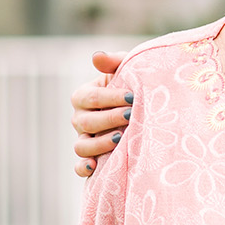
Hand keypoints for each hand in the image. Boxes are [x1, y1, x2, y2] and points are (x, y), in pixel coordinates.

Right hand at [70, 50, 128, 176]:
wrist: (145, 108)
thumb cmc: (133, 86)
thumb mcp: (126, 70)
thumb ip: (114, 62)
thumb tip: (96, 57)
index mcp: (84, 96)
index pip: (90, 98)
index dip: (110, 98)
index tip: (132, 97)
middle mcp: (80, 119)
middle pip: (85, 122)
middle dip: (109, 119)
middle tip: (131, 116)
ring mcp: (84, 140)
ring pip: (81, 146)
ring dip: (99, 144)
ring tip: (120, 139)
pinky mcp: (91, 158)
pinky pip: (80, 167)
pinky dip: (83, 168)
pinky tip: (94, 167)